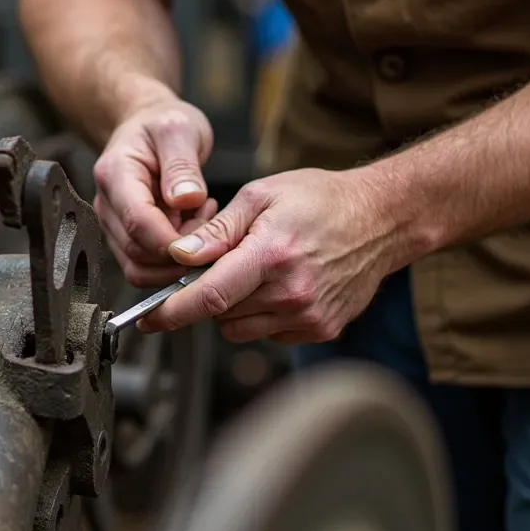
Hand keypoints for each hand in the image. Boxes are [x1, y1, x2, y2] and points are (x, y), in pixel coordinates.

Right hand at [93, 95, 218, 286]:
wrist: (146, 126)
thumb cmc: (162, 124)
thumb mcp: (180, 129)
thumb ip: (183, 166)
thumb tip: (186, 201)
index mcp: (115, 174)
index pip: (137, 221)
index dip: (170, 240)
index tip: (204, 241)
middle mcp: (106, 204)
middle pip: (136, 251)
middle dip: (178, 252)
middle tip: (212, 225)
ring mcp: (113, 225)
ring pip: (139, 267)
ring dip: (176, 260)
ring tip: (202, 223)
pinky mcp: (124, 238)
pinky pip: (146, 266)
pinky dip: (172, 260)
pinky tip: (192, 229)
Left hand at [138, 168, 413, 343]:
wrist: (382, 219)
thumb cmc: (320, 200)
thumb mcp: (261, 196)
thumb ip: (216, 231)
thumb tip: (178, 255)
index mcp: (271, 255)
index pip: (208, 297)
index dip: (170, 312)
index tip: (147, 318)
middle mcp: (291, 293)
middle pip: (219, 315)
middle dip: (207, 295)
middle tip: (225, 264)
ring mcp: (309, 316)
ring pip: (240, 329)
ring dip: (235, 307)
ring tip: (257, 271)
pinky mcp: (321, 330)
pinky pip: (268, 334)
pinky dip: (262, 315)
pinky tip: (280, 285)